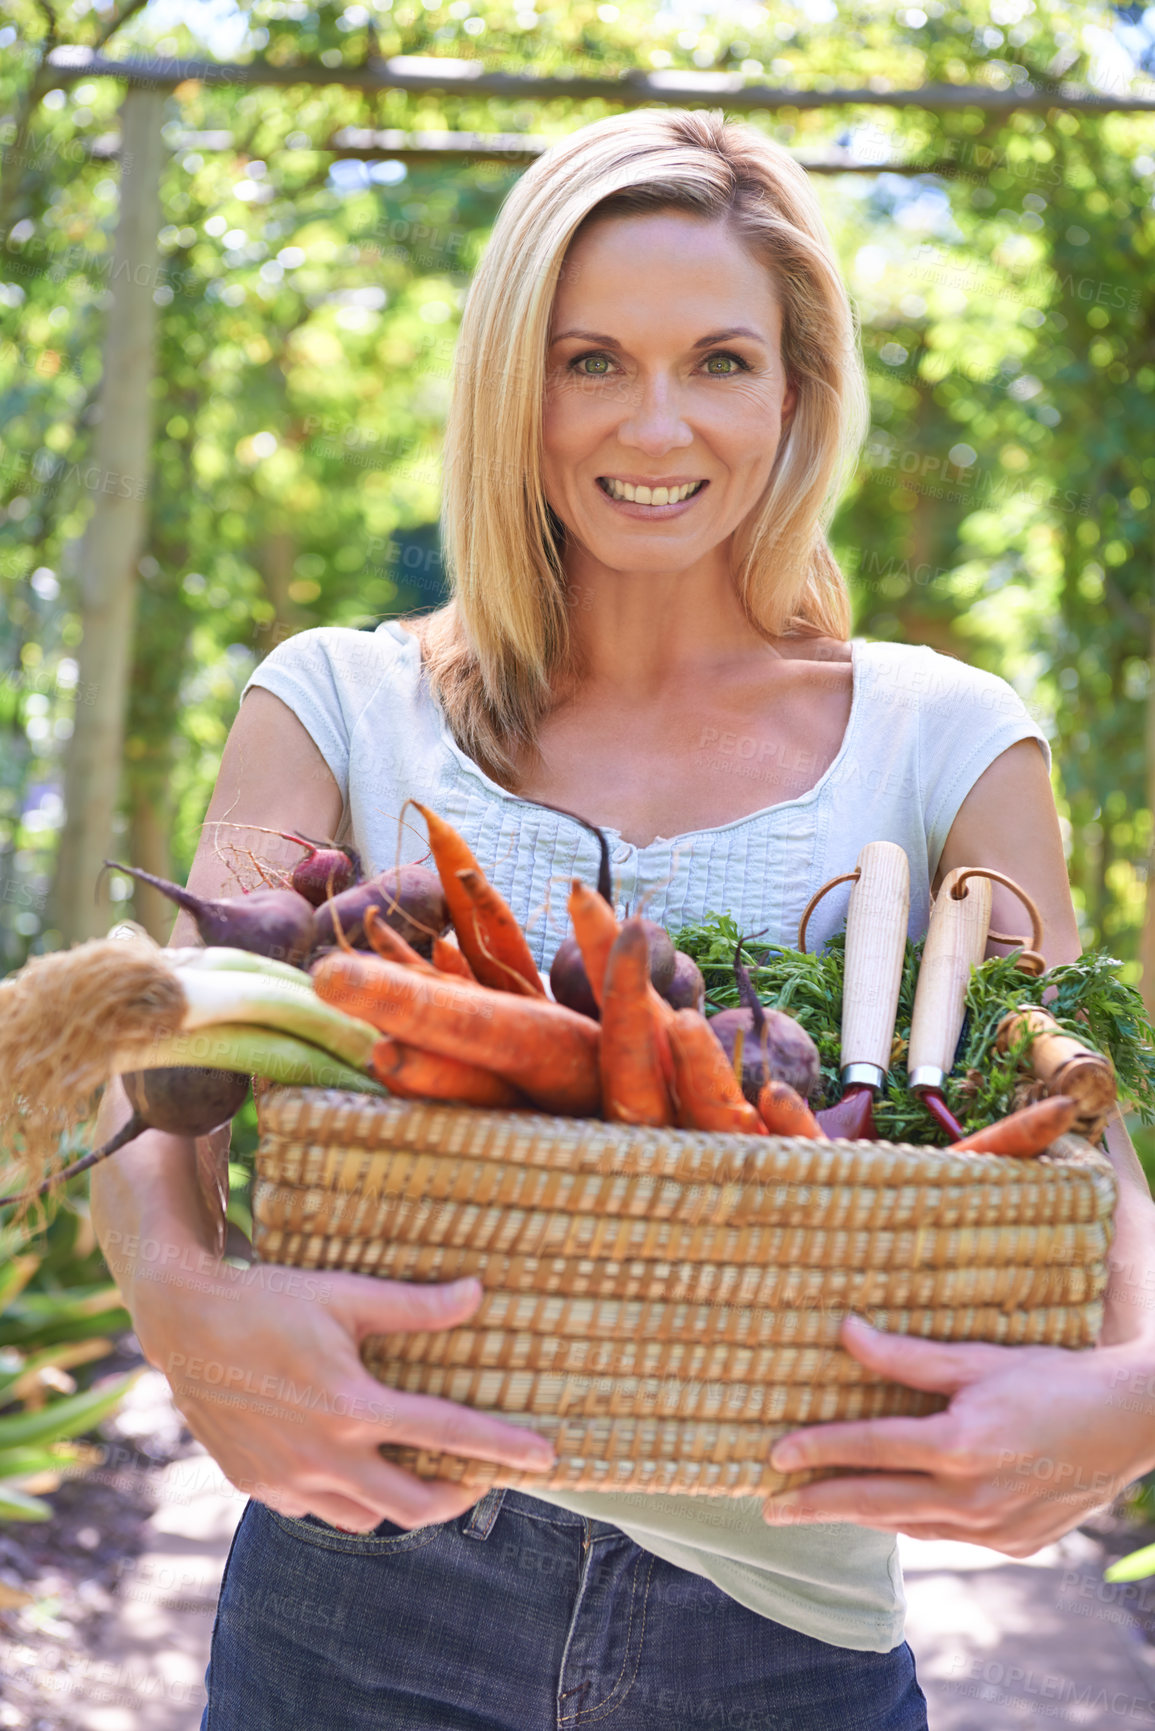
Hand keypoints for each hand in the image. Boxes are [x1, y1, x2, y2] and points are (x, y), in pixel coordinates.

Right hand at [131, 1248, 555, 1533]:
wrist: (183, 1324)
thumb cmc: (269, 1300)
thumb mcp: (345, 1294)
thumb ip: (415, 1306)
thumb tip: (477, 1293)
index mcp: (354, 1407)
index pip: (448, 1434)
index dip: (503, 1447)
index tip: (545, 1457)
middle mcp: (325, 1456)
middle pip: (415, 1506)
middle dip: (458, 1497)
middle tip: (477, 1476)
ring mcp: (288, 1480)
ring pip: (365, 1518)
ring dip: (398, 1501)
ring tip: (414, 1469)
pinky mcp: (257, 1485)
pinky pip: (317, 1509)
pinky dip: (345, 1496)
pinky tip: (350, 1465)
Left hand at [762, 1315, 1154, 1556]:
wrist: (1128, 1424)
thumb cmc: (1051, 1378)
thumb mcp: (977, 1359)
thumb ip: (906, 1356)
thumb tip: (844, 1332)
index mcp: (958, 1446)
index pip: (868, 1449)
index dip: (816, 1451)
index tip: (774, 1456)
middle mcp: (971, 1497)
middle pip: (874, 1501)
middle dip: (818, 1505)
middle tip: (771, 1509)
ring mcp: (993, 1529)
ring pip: (907, 1525)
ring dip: (860, 1517)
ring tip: (818, 1508)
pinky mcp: (1013, 1544)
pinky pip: (946, 1535)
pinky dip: (911, 1523)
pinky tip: (889, 1510)